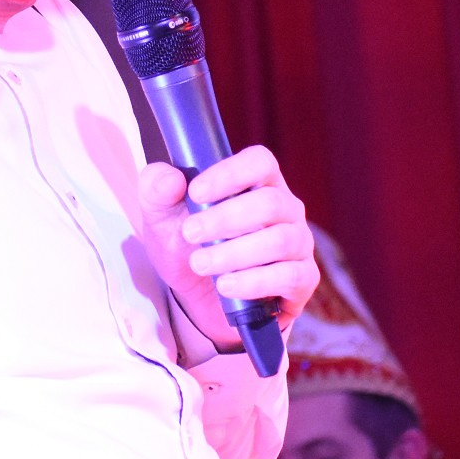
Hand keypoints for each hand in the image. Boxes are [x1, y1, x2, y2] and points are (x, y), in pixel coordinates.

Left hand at [134, 145, 317, 352]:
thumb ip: (157, 190)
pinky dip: (254, 282)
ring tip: (200, 263)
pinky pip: (289, 276)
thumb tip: (171, 179)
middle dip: (225, 219)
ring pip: (279, 241)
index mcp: (258, 182)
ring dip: (235, 253)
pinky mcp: (302, 278)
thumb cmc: (187, 244)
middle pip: (269, 203)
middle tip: (190, 234)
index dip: (230, 174)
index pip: (259, 162)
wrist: (198, 296)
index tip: (196, 193)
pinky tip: (226, 286)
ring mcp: (298, 243)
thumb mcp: (161, 216)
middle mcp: (286, 208)